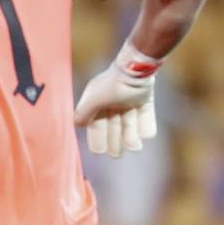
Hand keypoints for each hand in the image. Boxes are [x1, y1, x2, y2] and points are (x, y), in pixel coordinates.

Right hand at [74, 42, 160, 158]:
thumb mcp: (92, 101)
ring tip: (134, 148)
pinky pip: (146, 115)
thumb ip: (82, 114)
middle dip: (115, 141)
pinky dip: (146, 126)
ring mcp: (129, 100)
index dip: (97, 138)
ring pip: (129, 123)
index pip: (96, 124)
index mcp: (98, 103)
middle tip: (116, 155)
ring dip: (130, 136)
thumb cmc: (110, 85)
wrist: (135, 69)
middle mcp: (112, 103)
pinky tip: (146, 136)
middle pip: (113, 126)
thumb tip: (77, 125)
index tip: (99, 152)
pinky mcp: (145, 99)